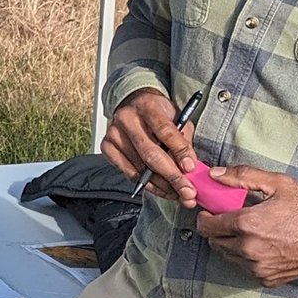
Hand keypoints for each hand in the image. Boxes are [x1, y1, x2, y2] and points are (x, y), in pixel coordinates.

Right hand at [102, 88, 198, 205]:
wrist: (134, 104)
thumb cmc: (159, 113)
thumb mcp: (177, 117)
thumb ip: (183, 139)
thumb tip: (188, 167)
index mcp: (148, 106)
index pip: (165, 131)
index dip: (179, 151)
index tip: (191, 168)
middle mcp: (127, 118)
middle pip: (150, 153)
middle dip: (171, 176)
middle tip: (187, 191)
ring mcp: (114, 133)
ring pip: (140, 167)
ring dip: (161, 184)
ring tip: (177, 193)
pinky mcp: (106, 146)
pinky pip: (128, 172)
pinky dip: (146, 184)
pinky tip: (160, 189)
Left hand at [195, 167, 297, 285]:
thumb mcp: (279, 184)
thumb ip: (243, 176)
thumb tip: (215, 174)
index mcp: (247, 224)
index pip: (207, 226)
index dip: (206, 217)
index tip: (211, 212)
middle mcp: (249, 249)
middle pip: (215, 242)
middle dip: (218, 230)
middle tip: (231, 220)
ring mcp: (258, 267)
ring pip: (229, 257)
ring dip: (231, 245)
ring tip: (250, 232)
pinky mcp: (268, 279)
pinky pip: (246, 268)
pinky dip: (247, 258)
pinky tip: (263, 245)